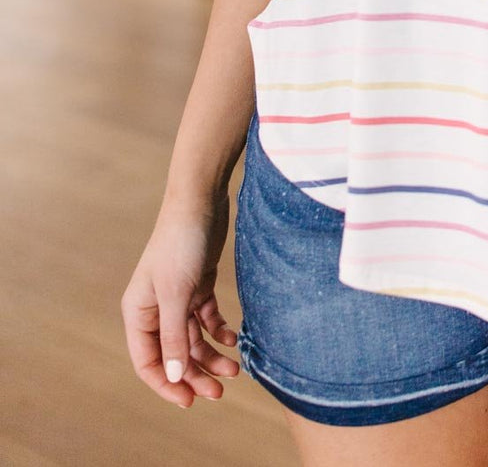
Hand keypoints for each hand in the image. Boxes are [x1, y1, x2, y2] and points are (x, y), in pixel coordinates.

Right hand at [120, 191, 240, 408]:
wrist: (201, 200)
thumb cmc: (181, 243)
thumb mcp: (177, 293)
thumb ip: (175, 336)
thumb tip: (174, 376)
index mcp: (138, 312)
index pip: (147, 361)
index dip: (167, 384)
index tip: (190, 400)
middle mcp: (155, 309)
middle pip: (173, 355)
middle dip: (194, 374)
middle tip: (220, 391)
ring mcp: (177, 298)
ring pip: (193, 340)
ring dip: (211, 356)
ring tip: (235, 370)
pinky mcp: (198, 286)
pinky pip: (207, 320)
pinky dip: (219, 331)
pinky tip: (233, 339)